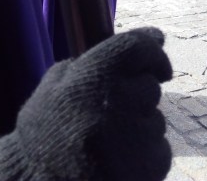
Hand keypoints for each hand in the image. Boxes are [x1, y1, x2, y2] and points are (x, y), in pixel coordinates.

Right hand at [0, 28, 171, 180]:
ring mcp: (135, 138)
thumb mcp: (55, 85)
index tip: (156, 43)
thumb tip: (144, 40)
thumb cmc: (46, 134)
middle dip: (137, 93)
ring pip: (155, 118)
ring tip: (107, 143)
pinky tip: (117, 161)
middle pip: (149, 85)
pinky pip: (160, 147)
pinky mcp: (150, 166)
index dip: (150, 43)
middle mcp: (115, 105)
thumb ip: (94, 62)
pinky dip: (145, 153)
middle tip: (111, 111)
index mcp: (90, 80)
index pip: (136, 48)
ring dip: (139, 125)